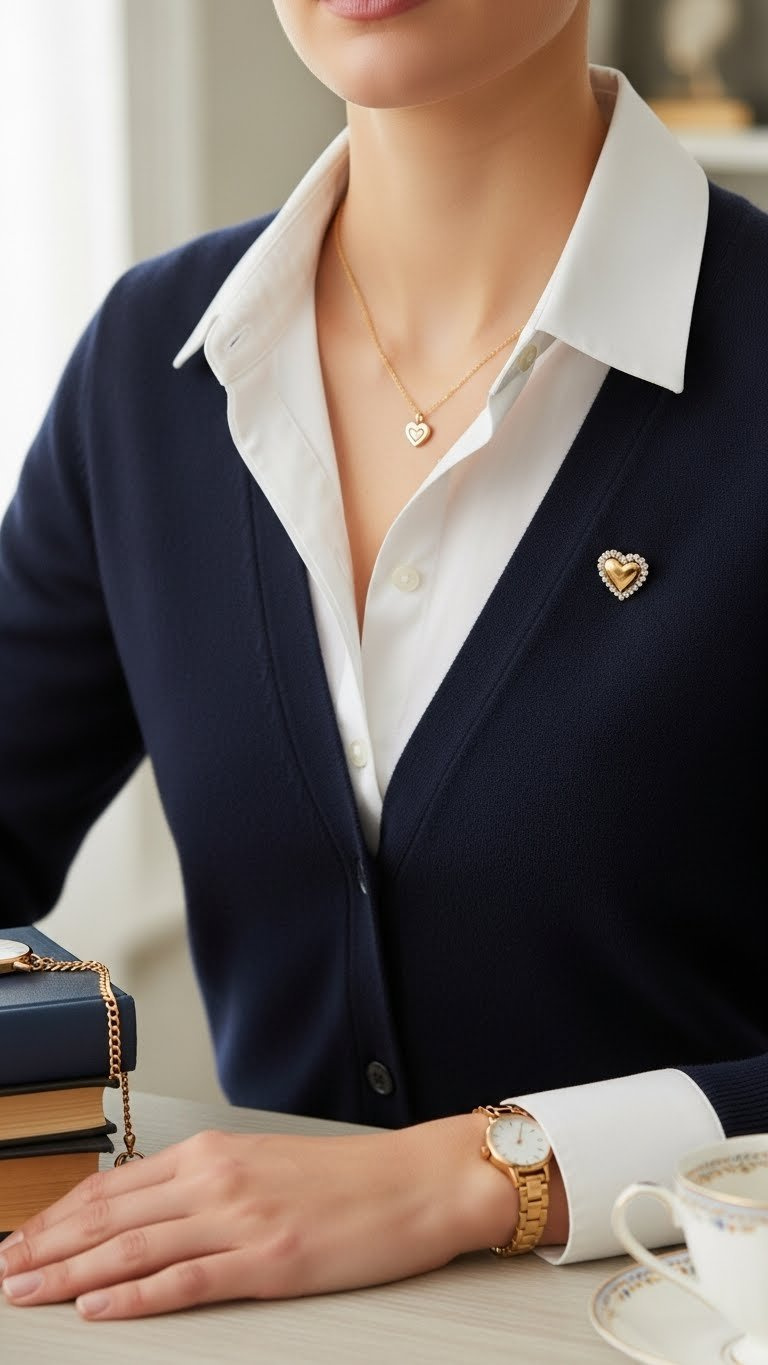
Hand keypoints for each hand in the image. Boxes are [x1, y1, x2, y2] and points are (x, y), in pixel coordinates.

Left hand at [0, 1113, 532, 1319]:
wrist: (415, 1182)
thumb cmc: (348, 1178)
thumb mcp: (263, 1163)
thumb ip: (205, 1182)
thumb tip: (148, 1208)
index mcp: (212, 1152)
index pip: (113, 1186)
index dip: (59, 1215)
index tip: (23, 1237)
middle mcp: (216, 1179)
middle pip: (110, 1216)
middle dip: (47, 1246)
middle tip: (4, 1270)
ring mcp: (239, 1220)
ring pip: (132, 1248)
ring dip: (69, 1272)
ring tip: (26, 1291)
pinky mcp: (267, 1261)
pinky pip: (184, 1282)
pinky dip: (133, 1297)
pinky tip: (96, 1308)